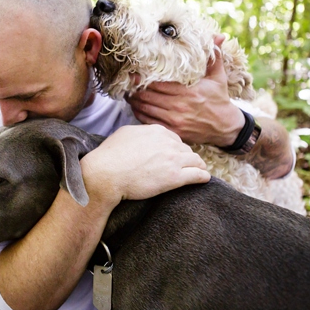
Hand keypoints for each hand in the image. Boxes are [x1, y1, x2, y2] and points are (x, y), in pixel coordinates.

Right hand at [80, 124, 209, 208]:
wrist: (106, 174)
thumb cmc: (110, 155)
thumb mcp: (125, 133)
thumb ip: (140, 132)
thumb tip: (144, 134)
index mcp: (156, 131)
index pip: (174, 138)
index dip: (175, 148)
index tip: (175, 155)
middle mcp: (168, 142)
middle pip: (186, 149)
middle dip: (187, 157)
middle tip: (187, 166)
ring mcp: (173, 159)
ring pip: (196, 160)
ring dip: (198, 166)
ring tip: (200, 172)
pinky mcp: (175, 177)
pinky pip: (198, 175)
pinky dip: (202, 176)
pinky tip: (204, 179)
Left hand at [126, 35, 243, 146]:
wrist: (226, 127)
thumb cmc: (219, 99)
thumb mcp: (218, 77)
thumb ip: (214, 57)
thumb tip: (218, 37)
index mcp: (189, 92)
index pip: (159, 84)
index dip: (143, 79)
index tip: (133, 74)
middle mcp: (180, 106)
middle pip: (149, 96)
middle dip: (135, 90)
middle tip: (127, 84)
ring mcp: (176, 120)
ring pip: (147, 109)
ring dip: (135, 102)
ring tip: (128, 95)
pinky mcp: (174, 131)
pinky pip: (150, 122)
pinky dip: (140, 115)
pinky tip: (136, 108)